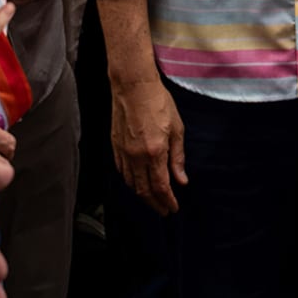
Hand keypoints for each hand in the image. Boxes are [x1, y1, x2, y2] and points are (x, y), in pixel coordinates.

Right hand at [110, 74, 186, 214]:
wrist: (133, 86)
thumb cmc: (158, 102)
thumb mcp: (177, 129)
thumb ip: (178, 158)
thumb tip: (181, 180)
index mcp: (155, 152)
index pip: (161, 187)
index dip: (167, 201)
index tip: (173, 208)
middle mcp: (137, 156)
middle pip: (144, 190)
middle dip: (155, 204)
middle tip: (164, 210)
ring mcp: (124, 152)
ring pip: (131, 183)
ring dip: (142, 195)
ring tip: (152, 200)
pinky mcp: (115, 146)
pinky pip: (122, 171)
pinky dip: (130, 182)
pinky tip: (136, 183)